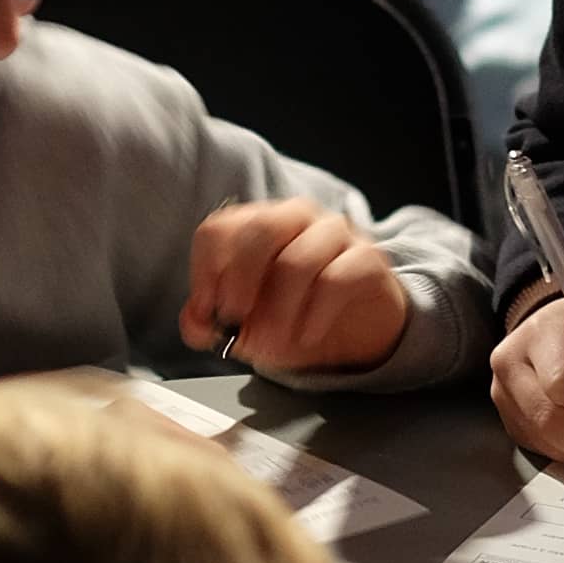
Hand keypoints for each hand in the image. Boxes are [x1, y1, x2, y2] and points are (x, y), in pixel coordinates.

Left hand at [181, 200, 410, 374]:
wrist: (355, 329)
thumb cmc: (294, 314)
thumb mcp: (245, 321)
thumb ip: (211, 322)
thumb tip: (197, 324)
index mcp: (256, 225)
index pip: (219, 229)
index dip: (206, 272)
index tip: (207, 311)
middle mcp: (294, 218)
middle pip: (260, 230)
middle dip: (241, 282)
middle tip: (235, 322)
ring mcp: (334, 233)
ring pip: (298, 259)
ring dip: (278, 311)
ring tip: (271, 344)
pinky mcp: (366, 258)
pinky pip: (337, 279)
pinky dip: (315, 316)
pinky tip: (306, 337)